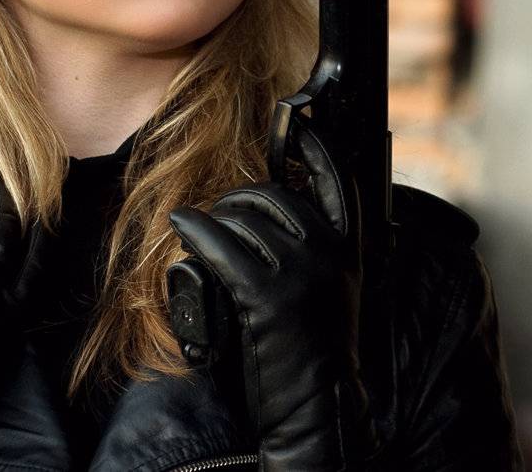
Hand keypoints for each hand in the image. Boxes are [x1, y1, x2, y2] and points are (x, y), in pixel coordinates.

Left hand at [168, 120, 380, 470]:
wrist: (319, 403)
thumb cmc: (318, 350)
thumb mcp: (333, 287)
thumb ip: (317, 248)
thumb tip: (276, 209)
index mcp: (349, 246)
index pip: (335, 179)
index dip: (313, 149)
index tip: (296, 128)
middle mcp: (329, 251)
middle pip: (274, 195)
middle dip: (239, 197)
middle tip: (219, 214)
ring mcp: (300, 272)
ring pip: (244, 218)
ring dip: (214, 218)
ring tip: (200, 231)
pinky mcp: (267, 296)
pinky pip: (223, 247)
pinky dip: (197, 231)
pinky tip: (182, 227)